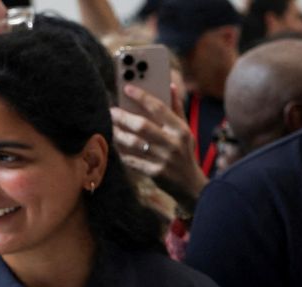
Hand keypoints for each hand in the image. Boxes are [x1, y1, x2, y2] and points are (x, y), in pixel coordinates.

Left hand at [110, 83, 207, 207]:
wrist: (191, 186)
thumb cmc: (185, 153)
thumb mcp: (186, 131)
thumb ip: (177, 109)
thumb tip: (171, 86)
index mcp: (182, 131)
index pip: (159, 108)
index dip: (142, 96)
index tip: (127, 87)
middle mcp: (173, 144)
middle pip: (142, 125)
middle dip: (123, 117)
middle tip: (111, 110)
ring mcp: (164, 160)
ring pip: (133, 142)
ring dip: (118, 133)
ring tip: (110, 125)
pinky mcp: (154, 173)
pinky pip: (131, 159)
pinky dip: (120, 151)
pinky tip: (114, 143)